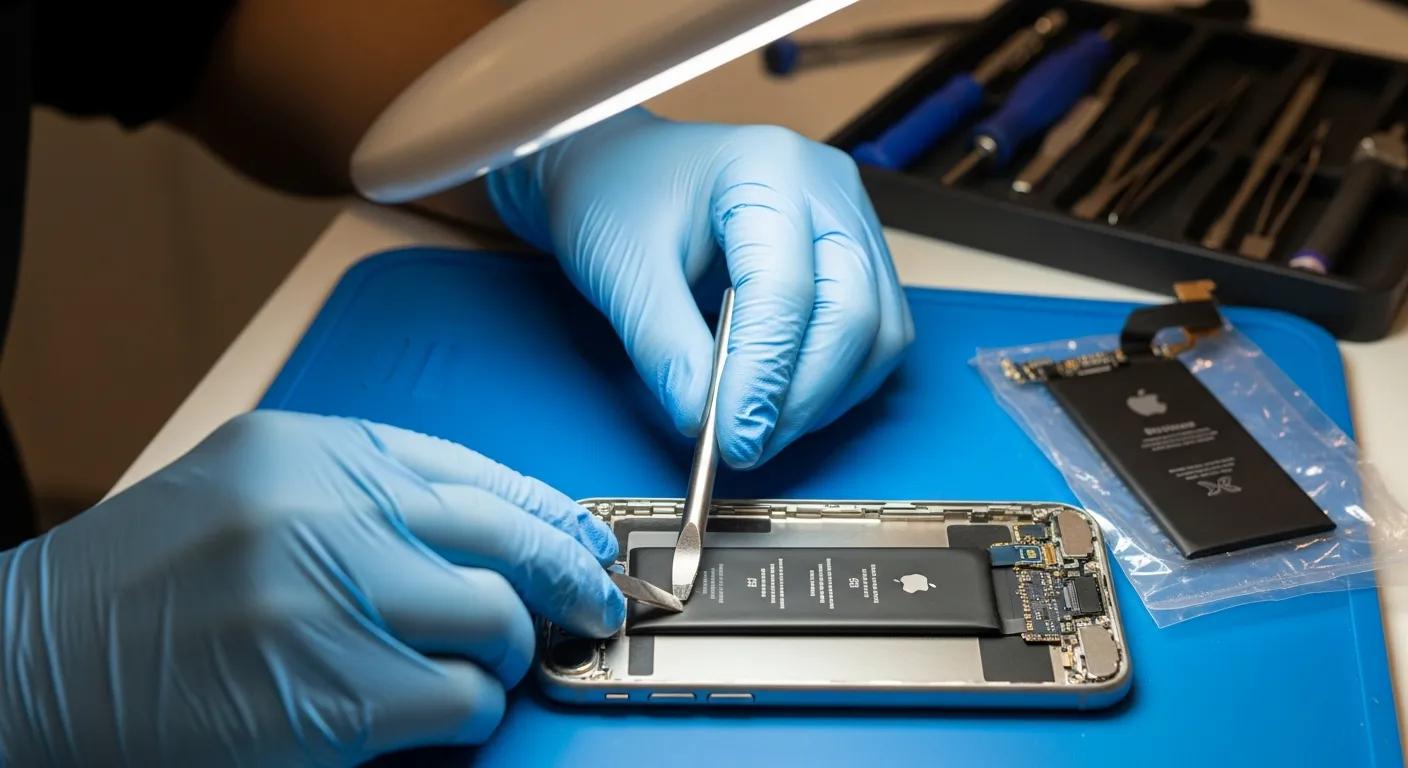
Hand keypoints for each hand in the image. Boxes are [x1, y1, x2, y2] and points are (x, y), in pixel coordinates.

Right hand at [0, 411, 621, 765]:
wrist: (32, 668)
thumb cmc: (141, 587)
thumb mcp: (252, 491)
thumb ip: (362, 492)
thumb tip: (491, 529)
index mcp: (309, 450)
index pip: (472, 470)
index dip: (548, 507)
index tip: (586, 534)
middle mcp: (325, 512)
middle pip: (506, 537)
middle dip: (570, 575)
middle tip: (592, 601)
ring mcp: (331, 602)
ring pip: (497, 621)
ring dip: (506, 651)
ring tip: (480, 663)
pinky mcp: (334, 698)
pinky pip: (461, 699)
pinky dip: (468, 707)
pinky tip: (438, 706)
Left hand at [488, 108, 913, 467]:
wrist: (618, 172)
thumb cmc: (616, 198)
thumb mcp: (621, 268)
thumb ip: (663, 345)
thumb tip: (703, 421)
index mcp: (768, 170)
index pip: (786, 291)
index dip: (762, 377)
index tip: (731, 439)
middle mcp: (828, 189)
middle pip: (854, 312)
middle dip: (803, 396)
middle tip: (746, 447)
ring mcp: (851, 221)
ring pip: (879, 332)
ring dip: (825, 397)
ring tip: (759, 429)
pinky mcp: (856, 257)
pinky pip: (875, 335)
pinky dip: (835, 383)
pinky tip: (782, 402)